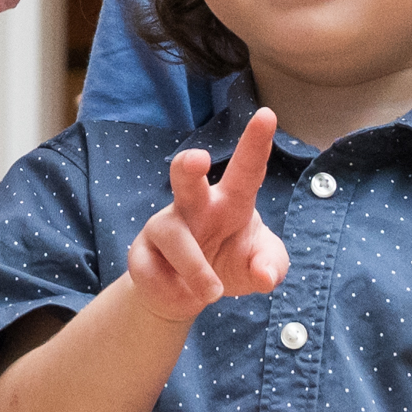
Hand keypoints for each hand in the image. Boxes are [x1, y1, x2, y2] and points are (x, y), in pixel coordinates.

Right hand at [122, 114, 289, 318]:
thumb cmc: (231, 263)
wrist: (190, 296)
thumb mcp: (261, 266)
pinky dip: (174, 292)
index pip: (246, 169)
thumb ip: (271, 265)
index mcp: (232, 201)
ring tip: (213, 293)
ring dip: (195, 267)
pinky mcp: (140, 253)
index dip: (256, 143)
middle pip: (186, 177)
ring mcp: (164, 226)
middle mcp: (195, 206)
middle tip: (197, 158)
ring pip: (173, 235)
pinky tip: (184, 296)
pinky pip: (152, 271)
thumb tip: (265, 275)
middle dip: (189, 166)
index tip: (268, 115)